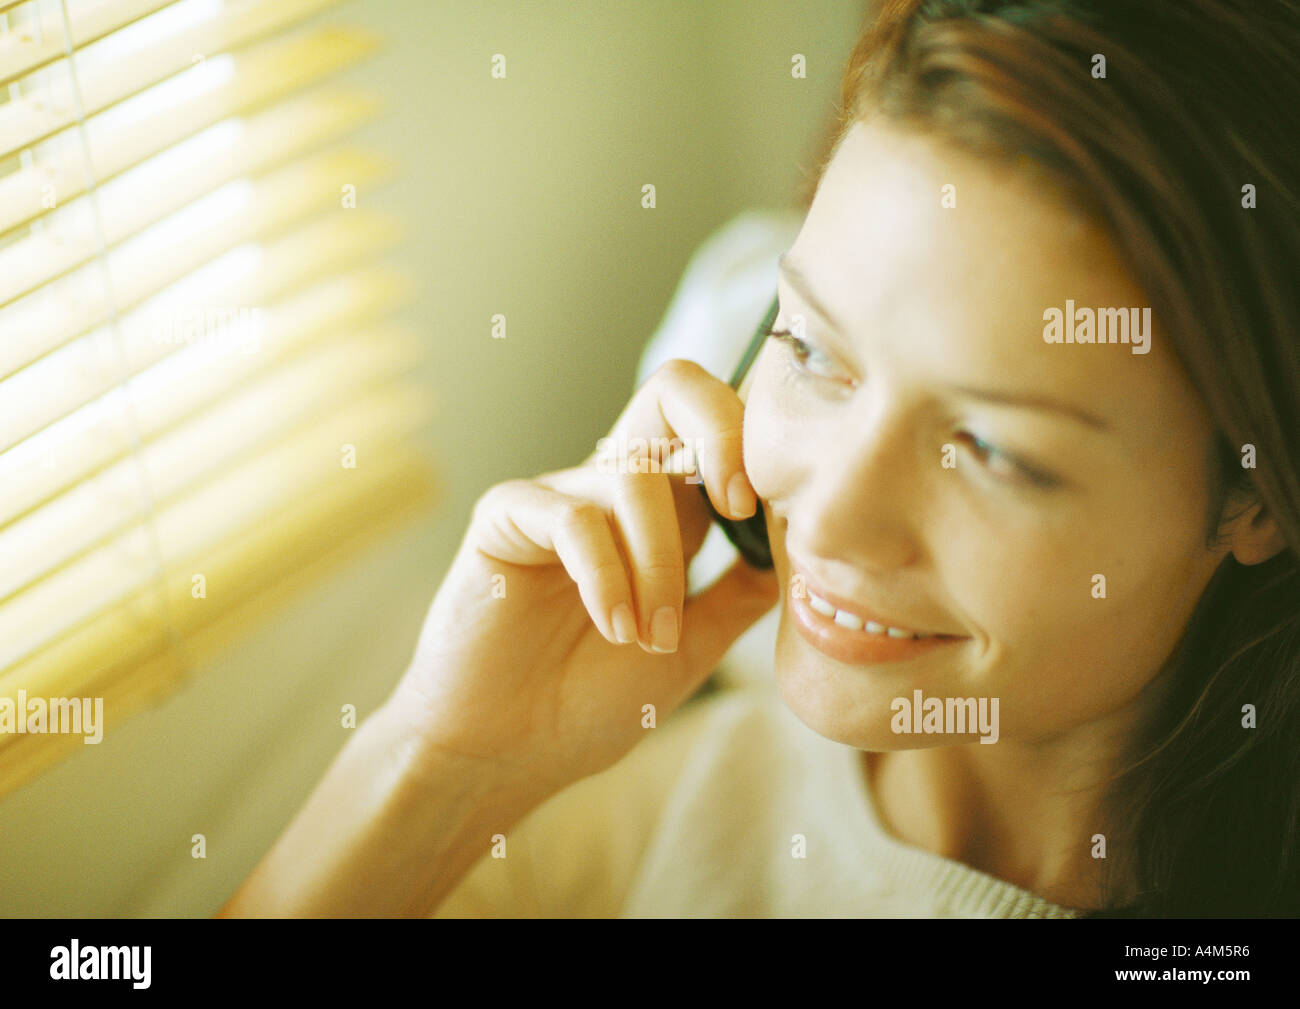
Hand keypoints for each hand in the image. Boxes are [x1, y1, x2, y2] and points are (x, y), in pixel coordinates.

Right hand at [391, 359, 779, 801]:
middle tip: (740, 504)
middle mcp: (615, 488)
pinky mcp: (507, 518)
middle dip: (722, 431)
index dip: (760, 445)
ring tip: (651, 636)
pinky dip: (606, 575)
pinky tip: (613, 628)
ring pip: (632, 474)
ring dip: (658, 562)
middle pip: (675, 390)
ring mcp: (559, 496)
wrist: (505, 753)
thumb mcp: (692, 647)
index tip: (786, 509)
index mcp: (667, 511)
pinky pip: (573, 517)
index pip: (719, 428)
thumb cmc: (588, 703)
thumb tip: (803, 547)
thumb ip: (740, 593)